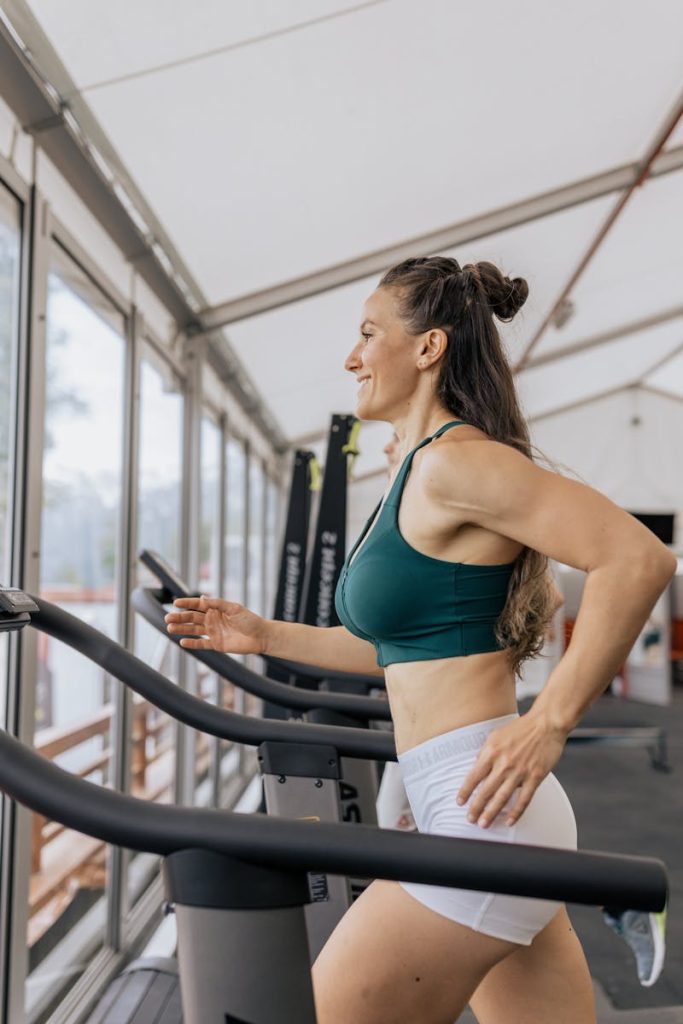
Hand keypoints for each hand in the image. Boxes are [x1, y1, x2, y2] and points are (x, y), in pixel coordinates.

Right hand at [164, 595, 268, 654]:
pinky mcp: (216, 644)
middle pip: (192, 618)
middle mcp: (213, 619)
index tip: (175, 603)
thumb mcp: (234, 608)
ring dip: (182, 629)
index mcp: (217, 609)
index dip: (186, 604)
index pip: (198, 605)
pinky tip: (182, 642)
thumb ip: (218, 604)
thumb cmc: (250, 620)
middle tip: (167, 618)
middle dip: (180, 617)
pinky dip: (192, 643)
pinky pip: (201, 644)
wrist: (261, 636)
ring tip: (169, 628)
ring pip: (194, 630)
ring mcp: (214, 632)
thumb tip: (202, 598)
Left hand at [456, 713, 567, 828]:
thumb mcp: (496, 735)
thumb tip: (475, 764)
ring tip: (484, 824)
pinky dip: (516, 812)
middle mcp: (503, 763)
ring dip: (491, 813)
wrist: (546, 724)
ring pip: (502, 798)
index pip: (474, 776)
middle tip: (470, 819)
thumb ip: (485, 751)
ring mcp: (520, 771)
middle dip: (476, 807)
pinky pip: (524, 799)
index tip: (460, 802)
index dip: (465, 791)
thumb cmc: (521, 728)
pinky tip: (509, 821)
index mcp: (491, 751)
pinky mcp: (535, 777)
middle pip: (486, 790)